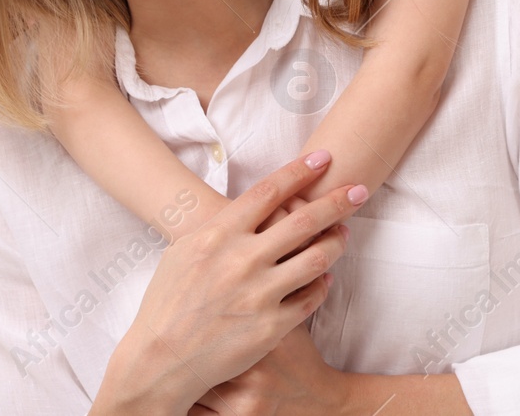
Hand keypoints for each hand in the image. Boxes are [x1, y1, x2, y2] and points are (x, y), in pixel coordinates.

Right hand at [97, 151, 366, 413]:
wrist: (159, 360)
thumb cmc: (166, 303)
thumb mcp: (183, 251)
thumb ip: (218, 226)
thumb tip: (248, 204)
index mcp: (218, 235)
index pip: (269, 191)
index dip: (300, 171)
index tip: (324, 159)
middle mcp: (242, 260)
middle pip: (304, 219)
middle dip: (338, 200)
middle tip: (360, 190)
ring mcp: (259, 294)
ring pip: (317, 258)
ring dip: (336, 242)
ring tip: (343, 235)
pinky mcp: (271, 327)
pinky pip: (311, 297)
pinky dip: (322, 284)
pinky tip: (324, 277)